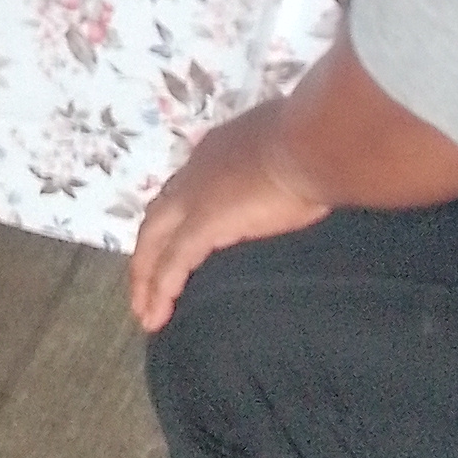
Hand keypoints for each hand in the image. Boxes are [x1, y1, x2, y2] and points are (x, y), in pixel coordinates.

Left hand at [129, 102, 331, 334]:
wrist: (314, 142)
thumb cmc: (314, 145)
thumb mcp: (286, 152)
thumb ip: (273, 170)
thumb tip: (285, 184)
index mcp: (216, 150)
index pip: (183, 188)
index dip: (174, 219)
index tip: (173, 245)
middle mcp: (196, 171)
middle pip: (157, 217)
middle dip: (147, 253)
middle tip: (142, 289)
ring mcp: (195, 196)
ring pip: (154, 241)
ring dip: (146, 278)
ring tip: (144, 312)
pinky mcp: (203, 223)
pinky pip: (172, 263)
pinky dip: (161, 289)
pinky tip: (157, 315)